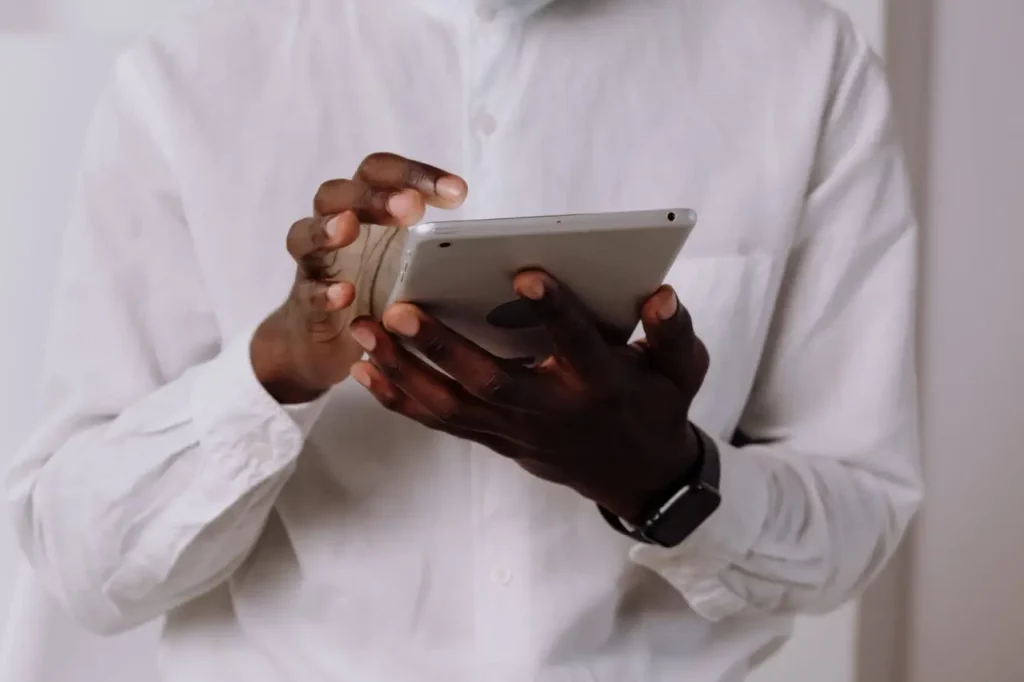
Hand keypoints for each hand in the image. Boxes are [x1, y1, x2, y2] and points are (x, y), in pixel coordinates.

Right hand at [251, 153, 466, 403]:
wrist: (325, 342)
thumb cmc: (377, 291)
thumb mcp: (412, 264)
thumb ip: (441, 247)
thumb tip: (507, 250)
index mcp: (366, 209)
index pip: (382, 172)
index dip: (416, 174)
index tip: (458, 193)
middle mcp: (336, 225)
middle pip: (341, 192)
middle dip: (376, 196)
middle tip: (409, 209)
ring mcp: (316, 263)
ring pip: (307, 232)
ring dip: (329, 227)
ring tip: (349, 229)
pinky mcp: (304, 301)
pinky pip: (307, 290)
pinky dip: (323, 290)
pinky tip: (344, 294)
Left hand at [347, 271, 709, 524]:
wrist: (634, 476)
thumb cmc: (654, 407)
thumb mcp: (681, 371)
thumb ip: (673, 332)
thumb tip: (661, 293)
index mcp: (599, 384)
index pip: (577, 344)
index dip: (555, 310)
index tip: (527, 270)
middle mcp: (551, 410)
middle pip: (491, 380)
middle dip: (443, 345)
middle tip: (400, 307)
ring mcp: (516, 430)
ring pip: (452, 405)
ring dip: (403, 370)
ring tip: (363, 330)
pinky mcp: (493, 439)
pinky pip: (440, 423)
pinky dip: (400, 399)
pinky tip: (364, 370)